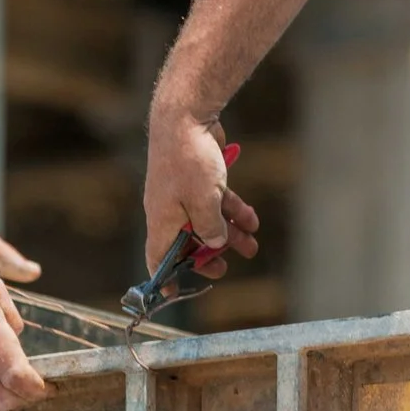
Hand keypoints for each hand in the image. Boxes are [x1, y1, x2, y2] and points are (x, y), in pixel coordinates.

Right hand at [143, 110, 260, 280]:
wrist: (187, 116)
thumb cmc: (188, 160)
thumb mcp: (202, 202)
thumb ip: (209, 229)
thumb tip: (214, 244)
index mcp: (162, 219)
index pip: (157, 256)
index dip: (164, 277)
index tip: (174, 293)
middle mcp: (170, 208)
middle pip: (187, 240)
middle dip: (207, 254)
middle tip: (225, 266)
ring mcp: (185, 191)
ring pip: (207, 220)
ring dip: (229, 233)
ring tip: (251, 245)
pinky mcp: (200, 176)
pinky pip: (217, 201)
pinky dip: (233, 210)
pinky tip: (252, 220)